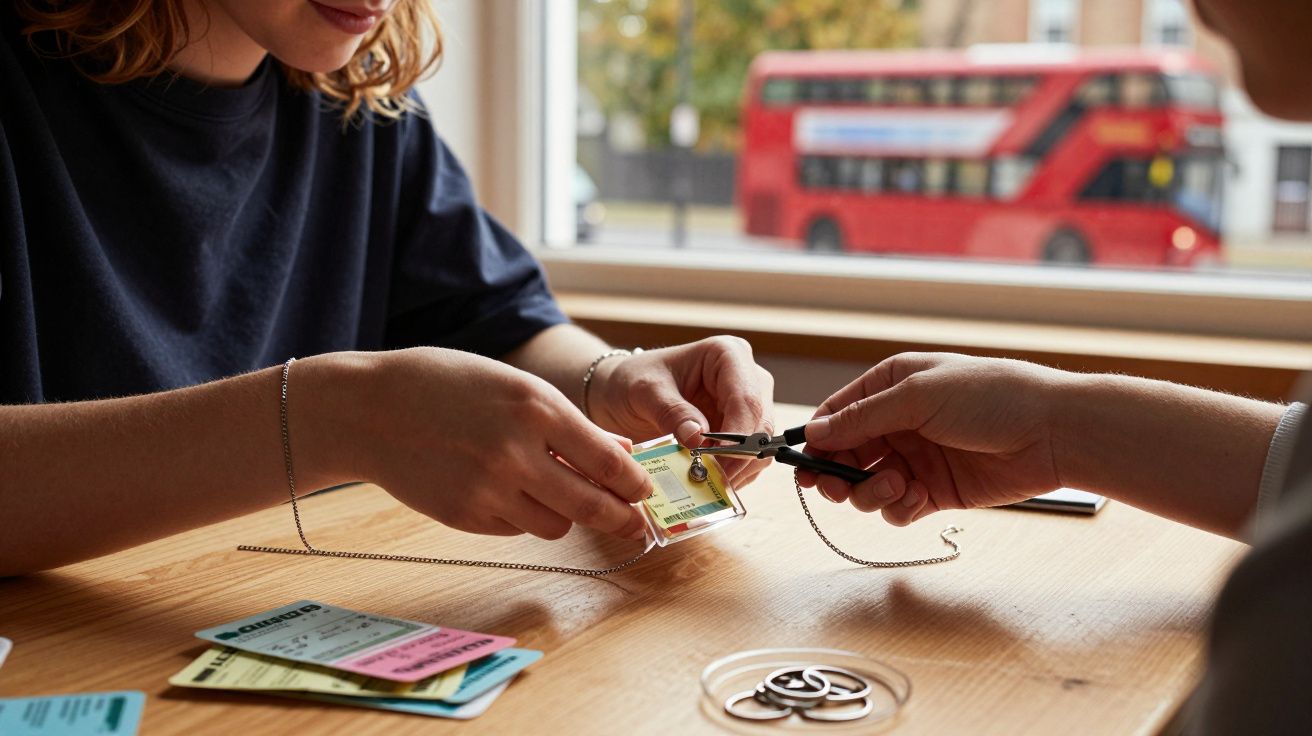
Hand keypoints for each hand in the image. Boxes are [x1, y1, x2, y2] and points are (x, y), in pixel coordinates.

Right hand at [321, 348, 651, 540]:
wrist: (368, 410)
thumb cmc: (444, 385)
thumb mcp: (512, 384)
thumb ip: (566, 423)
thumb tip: (619, 455)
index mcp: (535, 407)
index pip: (607, 461)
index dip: (634, 484)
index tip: (645, 492)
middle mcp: (516, 453)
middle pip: (591, 505)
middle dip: (622, 519)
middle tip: (635, 525)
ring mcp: (488, 490)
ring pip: (555, 525)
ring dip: (566, 515)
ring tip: (558, 495)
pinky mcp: (465, 517)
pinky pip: (515, 529)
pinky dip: (523, 517)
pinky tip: (507, 492)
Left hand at [589, 336, 775, 487]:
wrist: (626, 393)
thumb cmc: (635, 381)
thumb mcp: (645, 392)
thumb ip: (671, 412)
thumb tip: (698, 439)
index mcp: (728, 355)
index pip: (746, 398)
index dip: (737, 434)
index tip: (715, 461)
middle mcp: (748, 378)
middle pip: (760, 424)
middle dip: (738, 456)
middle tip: (709, 479)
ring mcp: (749, 407)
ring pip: (761, 447)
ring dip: (736, 469)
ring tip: (704, 481)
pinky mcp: (743, 433)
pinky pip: (750, 460)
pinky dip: (733, 474)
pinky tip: (707, 481)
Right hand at [799, 353, 1067, 525]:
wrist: (1052, 433)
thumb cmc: (992, 397)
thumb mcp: (918, 397)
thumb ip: (862, 418)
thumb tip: (814, 432)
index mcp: (891, 387)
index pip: (837, 415)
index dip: (817, 441)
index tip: (802, 465)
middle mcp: (899, 423)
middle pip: (844, 456)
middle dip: (836, 475)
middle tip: (833, 488)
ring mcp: (916, 459)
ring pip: (867, 486)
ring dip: (872, 492)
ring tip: (899, 485)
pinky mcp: (935, 492)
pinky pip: (897, 508)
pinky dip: (899, 508)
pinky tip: (919, 498)